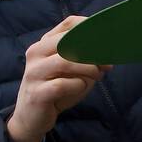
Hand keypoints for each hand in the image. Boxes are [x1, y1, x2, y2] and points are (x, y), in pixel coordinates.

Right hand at [7, 16, 111, 141]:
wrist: (31, 117)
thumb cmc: (56, 89)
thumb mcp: (74, 71)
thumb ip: (88, 59)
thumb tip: (109, 53)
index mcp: (45, 43)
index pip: (70, 23)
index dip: (93, 28)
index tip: (108, 41)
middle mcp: (36, 53)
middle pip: (68, 40)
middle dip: (93, 50)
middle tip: (106, 63)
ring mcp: (34, 73)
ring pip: (65, 61)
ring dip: (88, 68)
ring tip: (96, 76)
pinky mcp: (37, 93)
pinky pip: (61, 85)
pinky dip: (77, 86)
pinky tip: (79, 88)